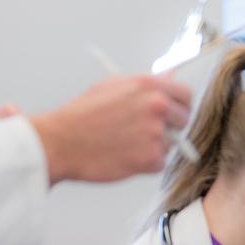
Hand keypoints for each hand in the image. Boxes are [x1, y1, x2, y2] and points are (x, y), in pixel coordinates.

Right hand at [29, 75, 191, 183]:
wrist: (59, 142)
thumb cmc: (81, 115)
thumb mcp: (112, 87)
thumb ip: (144, 86)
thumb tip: (169, 81)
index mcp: (148, 86)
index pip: (186, 94)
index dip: (180, 104)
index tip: (175, 112)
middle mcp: (157, 106)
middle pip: (184, 120)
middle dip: (171, 127)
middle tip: (150, 132)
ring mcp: (156, 133)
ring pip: (171, 143)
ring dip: (154, 146)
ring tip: (124, 143)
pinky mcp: (152, 158)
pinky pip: (159, 163)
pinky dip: (145, 164)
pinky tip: (123, 156)